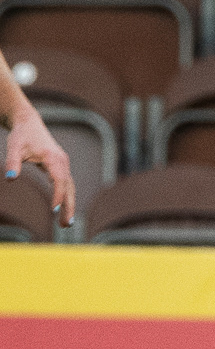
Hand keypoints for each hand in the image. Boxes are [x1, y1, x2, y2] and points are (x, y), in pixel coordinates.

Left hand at [5, 105, 73, 225]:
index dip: (58, 196)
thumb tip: (10, 178)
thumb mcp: (13, 147)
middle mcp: (63, 163)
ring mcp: (63, 165)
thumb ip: (12, 163)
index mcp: (54, 159)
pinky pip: (66, 185)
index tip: (54, 211)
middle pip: (69, 188)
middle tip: (66, 226)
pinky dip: (66, 197)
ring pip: (70, 188)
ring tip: (65, 224)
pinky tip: (62, 209)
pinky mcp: (61, 167)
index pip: (60, 181)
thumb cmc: (21, 135)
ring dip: (69, 205)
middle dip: (69, 207)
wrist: (28, 123)